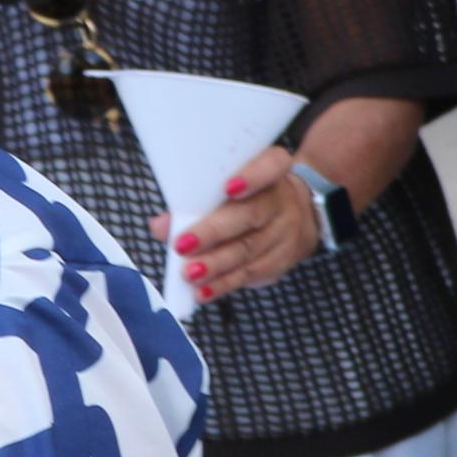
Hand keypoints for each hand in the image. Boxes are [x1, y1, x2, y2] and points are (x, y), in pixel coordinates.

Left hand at [154, 145, 323, 303]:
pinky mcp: (285, 258)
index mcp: (272, 170)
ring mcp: (287, 230)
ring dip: (216, 264)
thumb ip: (192, 204)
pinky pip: (253, 273)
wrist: (295, 216)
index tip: (228, 188)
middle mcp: (283, 198)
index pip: (272, 165)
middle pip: (252, 214)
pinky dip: (225, 283)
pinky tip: (203, 291)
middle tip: (183, 245)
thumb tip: (160, 226)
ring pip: (251, 248)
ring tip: (189, 274)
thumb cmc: (247, 198)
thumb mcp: (225, 189)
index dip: (254, 176)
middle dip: (214, 231)